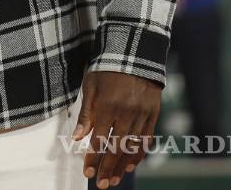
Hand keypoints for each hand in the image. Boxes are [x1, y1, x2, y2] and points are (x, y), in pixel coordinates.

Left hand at [74, 70, 161, 188]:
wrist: (135, 53)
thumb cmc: (106, 69)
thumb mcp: (90, 86)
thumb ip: (85, 113)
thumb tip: (78, 137)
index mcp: (108, 106)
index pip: (99, 139)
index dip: (93, 158)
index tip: (88, 172)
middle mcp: (126, 113)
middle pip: (117, 148)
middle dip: (108, 168)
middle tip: (101, 184)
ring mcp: (142, 115)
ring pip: (132, 147)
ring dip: (123, 166)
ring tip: (114, 180)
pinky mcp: (153, 114)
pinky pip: (146, 139)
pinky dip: (139, 154)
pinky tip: (132, 165)